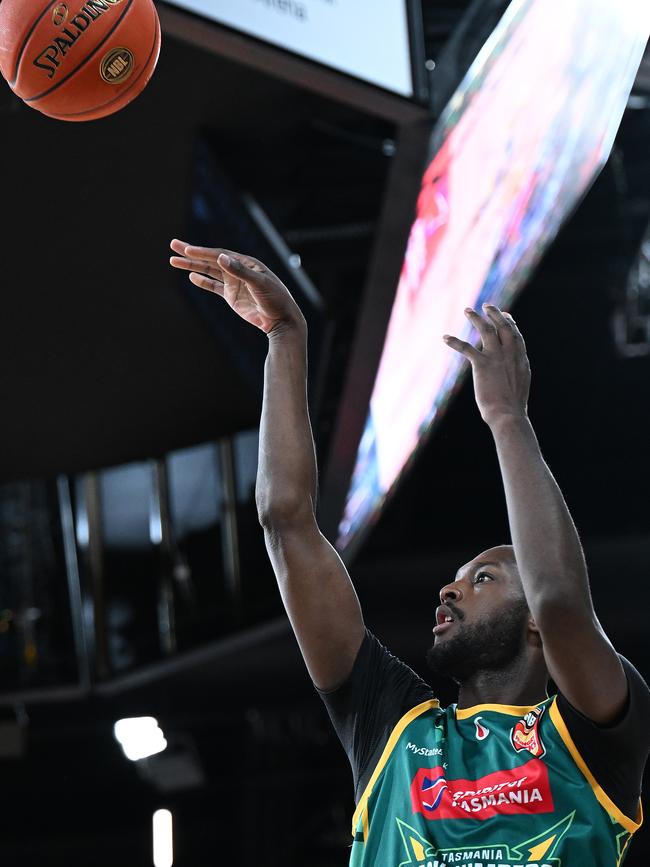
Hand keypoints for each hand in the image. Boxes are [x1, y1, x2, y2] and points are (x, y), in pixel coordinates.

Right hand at [169, 240, 305, 335]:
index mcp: (246, 263)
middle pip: (211, 259)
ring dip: (192, 266)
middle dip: (191, 253)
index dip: (202, 252)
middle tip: (173, 245)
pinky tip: (192, 276)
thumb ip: (240, 271)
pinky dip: (202, 282)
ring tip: (173, 261)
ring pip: (209, 272)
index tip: (187, 250)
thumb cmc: (275, 300)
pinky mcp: (232, 297)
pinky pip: (213, 287)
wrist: (281, 321)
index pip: (220, 254)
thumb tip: (221, 257)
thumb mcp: (259, 284)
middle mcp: (238, 270)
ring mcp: (234, 283)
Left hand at [443, 304, 530, 425]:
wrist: (508, 414)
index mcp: (520, 358)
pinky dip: (454, 342)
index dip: (510, 323)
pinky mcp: (483, 364)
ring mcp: (497, 357)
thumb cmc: (512, 405)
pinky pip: (466, 348)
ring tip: (467, 310)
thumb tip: (515, 370)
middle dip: (495, 314)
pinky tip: (445, 338)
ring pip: (486, 330)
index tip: (506, 316)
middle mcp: (510, 353)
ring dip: (476, 319)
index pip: (516, 335)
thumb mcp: (520, 383)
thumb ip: (517, 371)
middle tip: (487, 305)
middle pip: (503, 327)